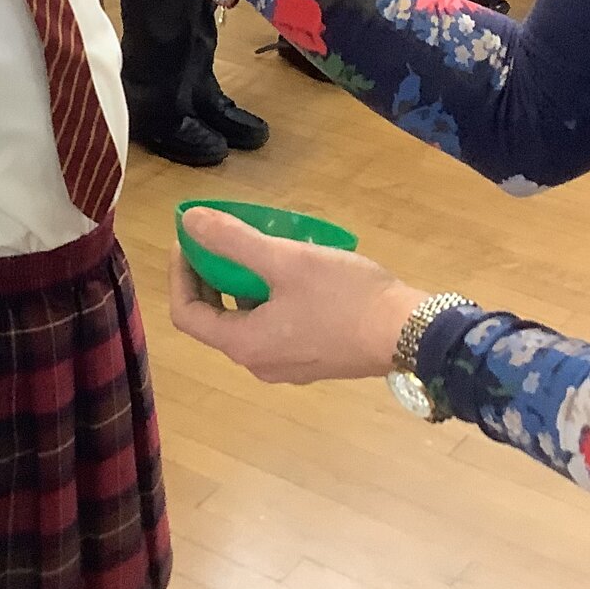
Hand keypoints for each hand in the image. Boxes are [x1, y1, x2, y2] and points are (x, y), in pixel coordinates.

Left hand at [170, 208, 431, 384]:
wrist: (409, 333)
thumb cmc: (343, 297)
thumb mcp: (285, 260)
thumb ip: (233, 242)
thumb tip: (189, 221)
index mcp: (244, 344)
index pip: (186, 313)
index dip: (180, 273)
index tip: (190, 239)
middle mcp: (259, 363)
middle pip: (215, 318)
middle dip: (212, 275)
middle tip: (224, 238)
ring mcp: (288, 366)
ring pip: (247, 321)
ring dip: (243, 285)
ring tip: (262, 247)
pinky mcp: (313, 361)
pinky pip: (276, 327)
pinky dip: (270, 299)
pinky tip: (294, 272)